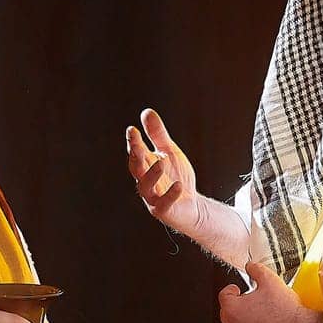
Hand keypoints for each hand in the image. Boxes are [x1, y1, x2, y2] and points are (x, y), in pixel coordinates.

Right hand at [127, 108, 200, 233]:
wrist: (191, 205)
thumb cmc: (176, 176)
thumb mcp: (169, 151)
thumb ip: (157, 134)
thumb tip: (146, 112)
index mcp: (145, 166)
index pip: (135, 153)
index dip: (133, 142)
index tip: (132, 130)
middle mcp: (145, 181)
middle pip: (136, 169)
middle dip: (136, 156)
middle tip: (137, 144)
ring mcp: (153, 197)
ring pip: (146, 187)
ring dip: (151, 175)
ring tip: (160, 162)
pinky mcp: (164, 210)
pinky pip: (164, 204)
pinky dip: (170, 195)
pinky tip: (178, 185)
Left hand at [218, 260, 322, 322]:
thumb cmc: (285, 310)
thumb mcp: (270, 279)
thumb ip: (255, 269)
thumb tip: (250, 266)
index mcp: (232, 310)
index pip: (224, 295)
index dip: (232, 289)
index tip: (238, 289)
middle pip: (227, 312)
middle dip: (237, 305)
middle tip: (253, 300)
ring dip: (244, 320)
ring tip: (261, 313)